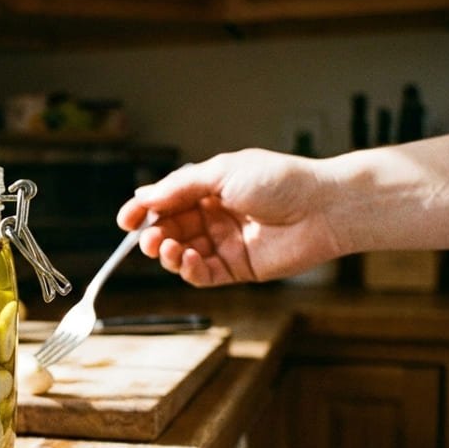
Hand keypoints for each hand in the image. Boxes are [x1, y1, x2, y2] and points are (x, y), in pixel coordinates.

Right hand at [116, 150, 345, 286]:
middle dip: (154, 236)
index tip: (125, 221)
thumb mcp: (223, 172)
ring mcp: (225, 244)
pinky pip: (204, 274)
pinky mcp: (238, 269)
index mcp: (210, 190)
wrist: (323, 208)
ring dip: (168, 254)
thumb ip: (181, 187)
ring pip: (183, 254)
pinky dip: (190, 270)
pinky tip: (191, 259)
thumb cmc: (280, 181)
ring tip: (168, 249)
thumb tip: (144, 196)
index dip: (144, 212)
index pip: (167, 203)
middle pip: (171, 230)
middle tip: (147, 240)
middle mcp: (214, 217)